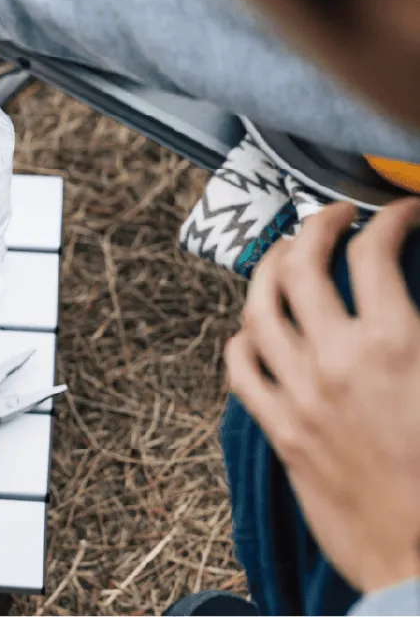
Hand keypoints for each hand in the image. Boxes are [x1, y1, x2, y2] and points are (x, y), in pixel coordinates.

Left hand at [226, 198, 419, 594]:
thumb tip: (416, 307)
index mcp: (397, 344)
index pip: (376, 252)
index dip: (389, 218)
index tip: (399, 212)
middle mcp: (337, 359)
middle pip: (303, 264)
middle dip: (318, 225)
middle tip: (334, 217)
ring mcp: (300, 393)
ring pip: (260, 306)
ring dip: (270, 270)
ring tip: (286, 257)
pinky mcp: (279, 428)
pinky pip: (240, 367)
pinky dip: (242, 338)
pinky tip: (254, 330)